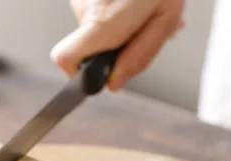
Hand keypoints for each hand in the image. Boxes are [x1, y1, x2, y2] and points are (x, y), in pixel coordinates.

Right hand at [50, 0, 184, 90]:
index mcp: (104, 21)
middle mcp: (86, 8)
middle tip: (142, 31)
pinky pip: (97, 12)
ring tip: (144, 10)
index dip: (78, 74)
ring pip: (95, 29)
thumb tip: (114, 83)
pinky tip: (134, 2)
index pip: (66, 58)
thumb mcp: (164, 21)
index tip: (101, 74)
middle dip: (115, 48)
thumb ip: (139, 55)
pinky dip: (116, 12)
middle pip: (88, 48)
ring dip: (120, 28)